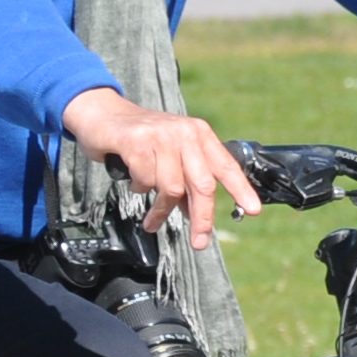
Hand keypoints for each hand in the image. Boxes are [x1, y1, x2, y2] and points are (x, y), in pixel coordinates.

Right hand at [61, 88, 261, 248]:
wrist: (103, 114)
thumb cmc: (141, 140)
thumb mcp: (172, 156)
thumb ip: (187, 182)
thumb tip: (198, 216)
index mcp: (200, 135)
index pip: (226, 166)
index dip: (242, 189)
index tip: (253, 210)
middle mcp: (185, 133)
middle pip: (203, 184)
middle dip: (203, 218)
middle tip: (199, 242)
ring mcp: (162, 136)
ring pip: (172, 188)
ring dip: (161, 210)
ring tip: (152, 219)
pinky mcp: (137, 142)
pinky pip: (145, 180)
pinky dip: (139, 188)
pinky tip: (133, 180)